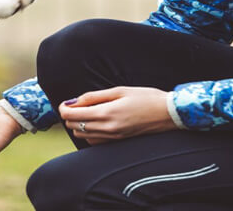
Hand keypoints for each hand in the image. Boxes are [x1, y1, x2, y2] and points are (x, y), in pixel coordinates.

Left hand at [58, 87, 177, 144]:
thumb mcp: (119, 90)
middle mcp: (107, 129)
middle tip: (76, 105)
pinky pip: (94, 141)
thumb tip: (74, 101)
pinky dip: (89, 132)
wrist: (167, 114)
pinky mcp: (117, 142)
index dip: (64, 108)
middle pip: (74, 126)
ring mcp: (112, 138)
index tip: (66, 102)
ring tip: (86, 112)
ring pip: (82, 135)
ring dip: (78, 124)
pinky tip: (96, 122)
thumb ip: (94, 96)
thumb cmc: (145, 97)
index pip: (72, 115)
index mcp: (106, 114)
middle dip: (70, 115)